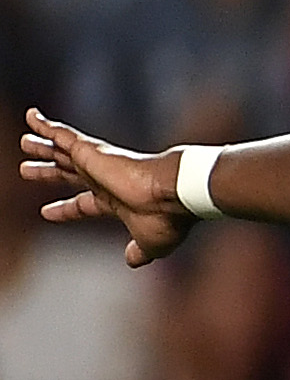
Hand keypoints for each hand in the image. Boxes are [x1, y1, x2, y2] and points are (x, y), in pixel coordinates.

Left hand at [21, 111, 192, 264]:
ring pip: (61, 152)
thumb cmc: (167, 219)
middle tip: (27, 171)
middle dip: (48, 173)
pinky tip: (30, 117)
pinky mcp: (90, 150)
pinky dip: (44, 125)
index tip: (46, 211)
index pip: (82, 204)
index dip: (64, 209)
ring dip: (42, 147)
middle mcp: (104, 180)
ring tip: (24, 142)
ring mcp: (96, 163)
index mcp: (115, 202)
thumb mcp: (149, 243)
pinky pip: (62, 135)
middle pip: (67, 174)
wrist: (174, 193)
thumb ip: (139, 252)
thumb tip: (133, 261)